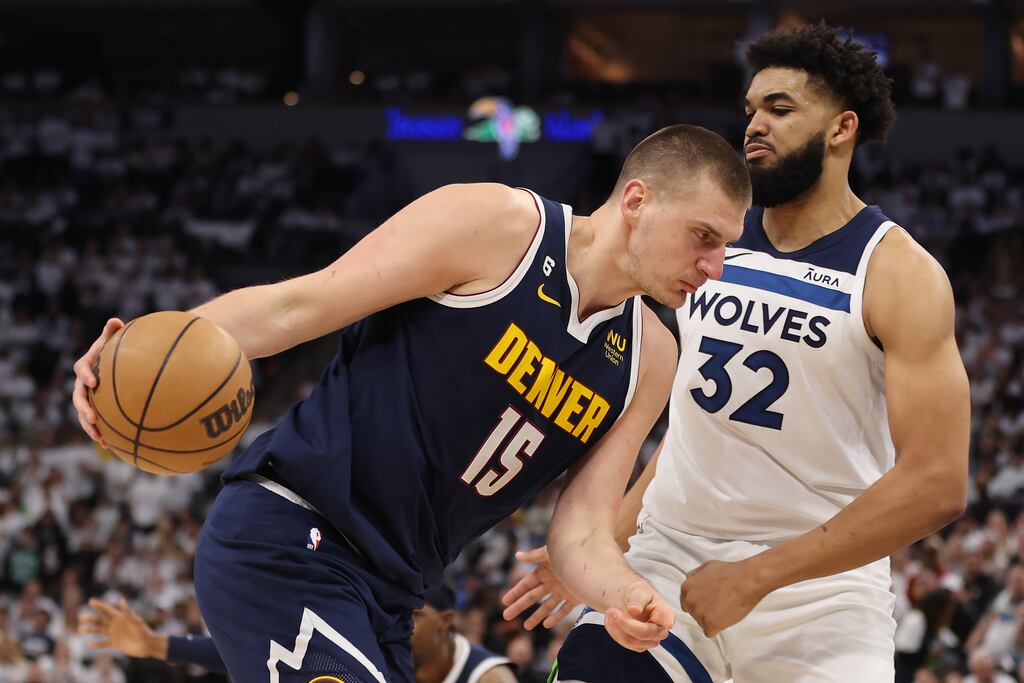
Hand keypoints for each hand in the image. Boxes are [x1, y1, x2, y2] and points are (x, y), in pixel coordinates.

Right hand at [72, 318, 123, 445]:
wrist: (116, 363)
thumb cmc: (116, 349)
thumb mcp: (114, 340)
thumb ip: (113, 332)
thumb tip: (115, 321)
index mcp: (86, 365)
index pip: (81, 369)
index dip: (85, 375)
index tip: (93, 382)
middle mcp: (83, 383)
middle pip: (78, 397)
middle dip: (84, 409)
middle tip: (93, 418)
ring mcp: (88, 397)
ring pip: (83, 413)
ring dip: (89, 426)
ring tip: (98, 437)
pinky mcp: (96, 408)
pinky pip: (95, 422)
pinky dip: (100, 433)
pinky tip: (109, 445)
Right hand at [79, 597, 166, 659]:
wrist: (147, 644)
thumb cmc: (143, 631)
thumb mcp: (135, 620)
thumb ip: (127, 611)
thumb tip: (121, 599)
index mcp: (120, 617)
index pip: (107, 610)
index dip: (99, 605)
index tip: (90, 601)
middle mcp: (115, 625)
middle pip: (100, 620)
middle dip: (90, 618)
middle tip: (81, 617)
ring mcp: (114, 634)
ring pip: (99, 631)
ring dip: (90, 630)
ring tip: (80, 629)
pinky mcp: (115, 643)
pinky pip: (103, 644)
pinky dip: (96, 644)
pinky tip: (89, 644)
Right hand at [502, 546, 580, 629]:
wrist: (595, 559)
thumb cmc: (571, 551)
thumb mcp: (550, 553)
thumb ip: (534, 556)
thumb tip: (516, 555)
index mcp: (544, 571)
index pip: (526, 584)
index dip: (515, 593)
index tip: (504, 601)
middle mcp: (551, 582)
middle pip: (532, 597)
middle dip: (519, 606)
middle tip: (506, 616)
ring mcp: (562, 590)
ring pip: (546, 606)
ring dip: (536, 616)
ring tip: (526, 627)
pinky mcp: (574, 597)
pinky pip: (564, 609)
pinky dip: (556, 617)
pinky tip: (546, 625)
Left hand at [604, 580, 673, 652]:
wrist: (629, 600)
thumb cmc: (639, 594)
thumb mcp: (638, 590)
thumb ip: (638, 599)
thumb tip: (634, 610)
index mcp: (663, 613)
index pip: (668, 618)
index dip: (668, 621)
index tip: (668, 623)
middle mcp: (659, 629)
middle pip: (646, 634)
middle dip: (626, 624)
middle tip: (611, 610)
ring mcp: (648, 639)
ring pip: (632, 641)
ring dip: (616, 627)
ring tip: (610, 611)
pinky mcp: (637, 645)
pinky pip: (624, 643)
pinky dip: (613, 631)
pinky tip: (611, 619)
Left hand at [679, 559, 768, 637]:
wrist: (746, 581)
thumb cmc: (730, 572)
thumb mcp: (706, 566)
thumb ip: (694, 576)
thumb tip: (690, 582)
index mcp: (686, 588)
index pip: (686, 603)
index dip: (698, 603)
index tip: (707, 603)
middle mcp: (690, 601)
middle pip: (693, 614)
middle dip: (704, 611)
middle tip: (718, 605)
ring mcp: (699, 613)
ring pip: (701, 623)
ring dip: (711, 620)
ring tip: (724, 609)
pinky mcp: (710, 624)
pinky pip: (710, 632)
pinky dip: (718, 628)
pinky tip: (725, 618)